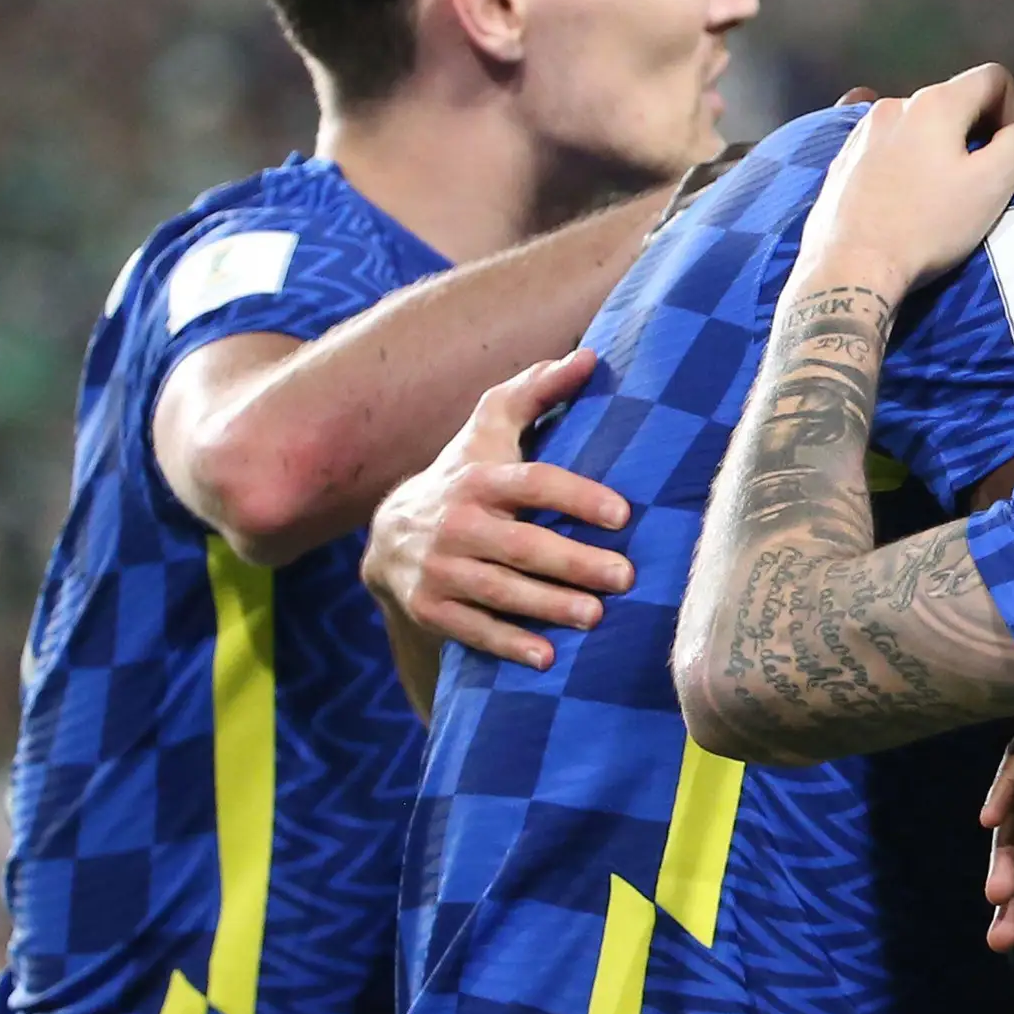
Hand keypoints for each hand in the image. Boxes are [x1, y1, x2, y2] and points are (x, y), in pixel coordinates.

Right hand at [361, 349, 635, 670]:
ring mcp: (439, 569)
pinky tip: (546, 656)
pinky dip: (507, 644)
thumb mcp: (489, 430)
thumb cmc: (463, 476)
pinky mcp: (429, 608)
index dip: (577, 496)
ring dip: (548, 605)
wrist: (388, 537)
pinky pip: (471, 629)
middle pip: (521, 545)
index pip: (533, 483)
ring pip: (499, 590)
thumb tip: (589, 358)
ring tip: (596, 615)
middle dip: (574, 562)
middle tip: (624, 576)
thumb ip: (534, 391)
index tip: (623, 514)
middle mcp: (455, 523)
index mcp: (478, 478)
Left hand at [795, 64, 1013, 302]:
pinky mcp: (844, 162)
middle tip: (1006, 171)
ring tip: (957, 185)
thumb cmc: (927, 225)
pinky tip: (915, 191)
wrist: (850, 268)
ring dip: (949, 146)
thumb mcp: (992, 184)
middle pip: (958, 100)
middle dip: (989, 130)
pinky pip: (891, 147)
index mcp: (934, 103)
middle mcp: (895, 106)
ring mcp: (862, 132)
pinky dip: (914, 160)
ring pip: (923, 126)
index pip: (994, 79)